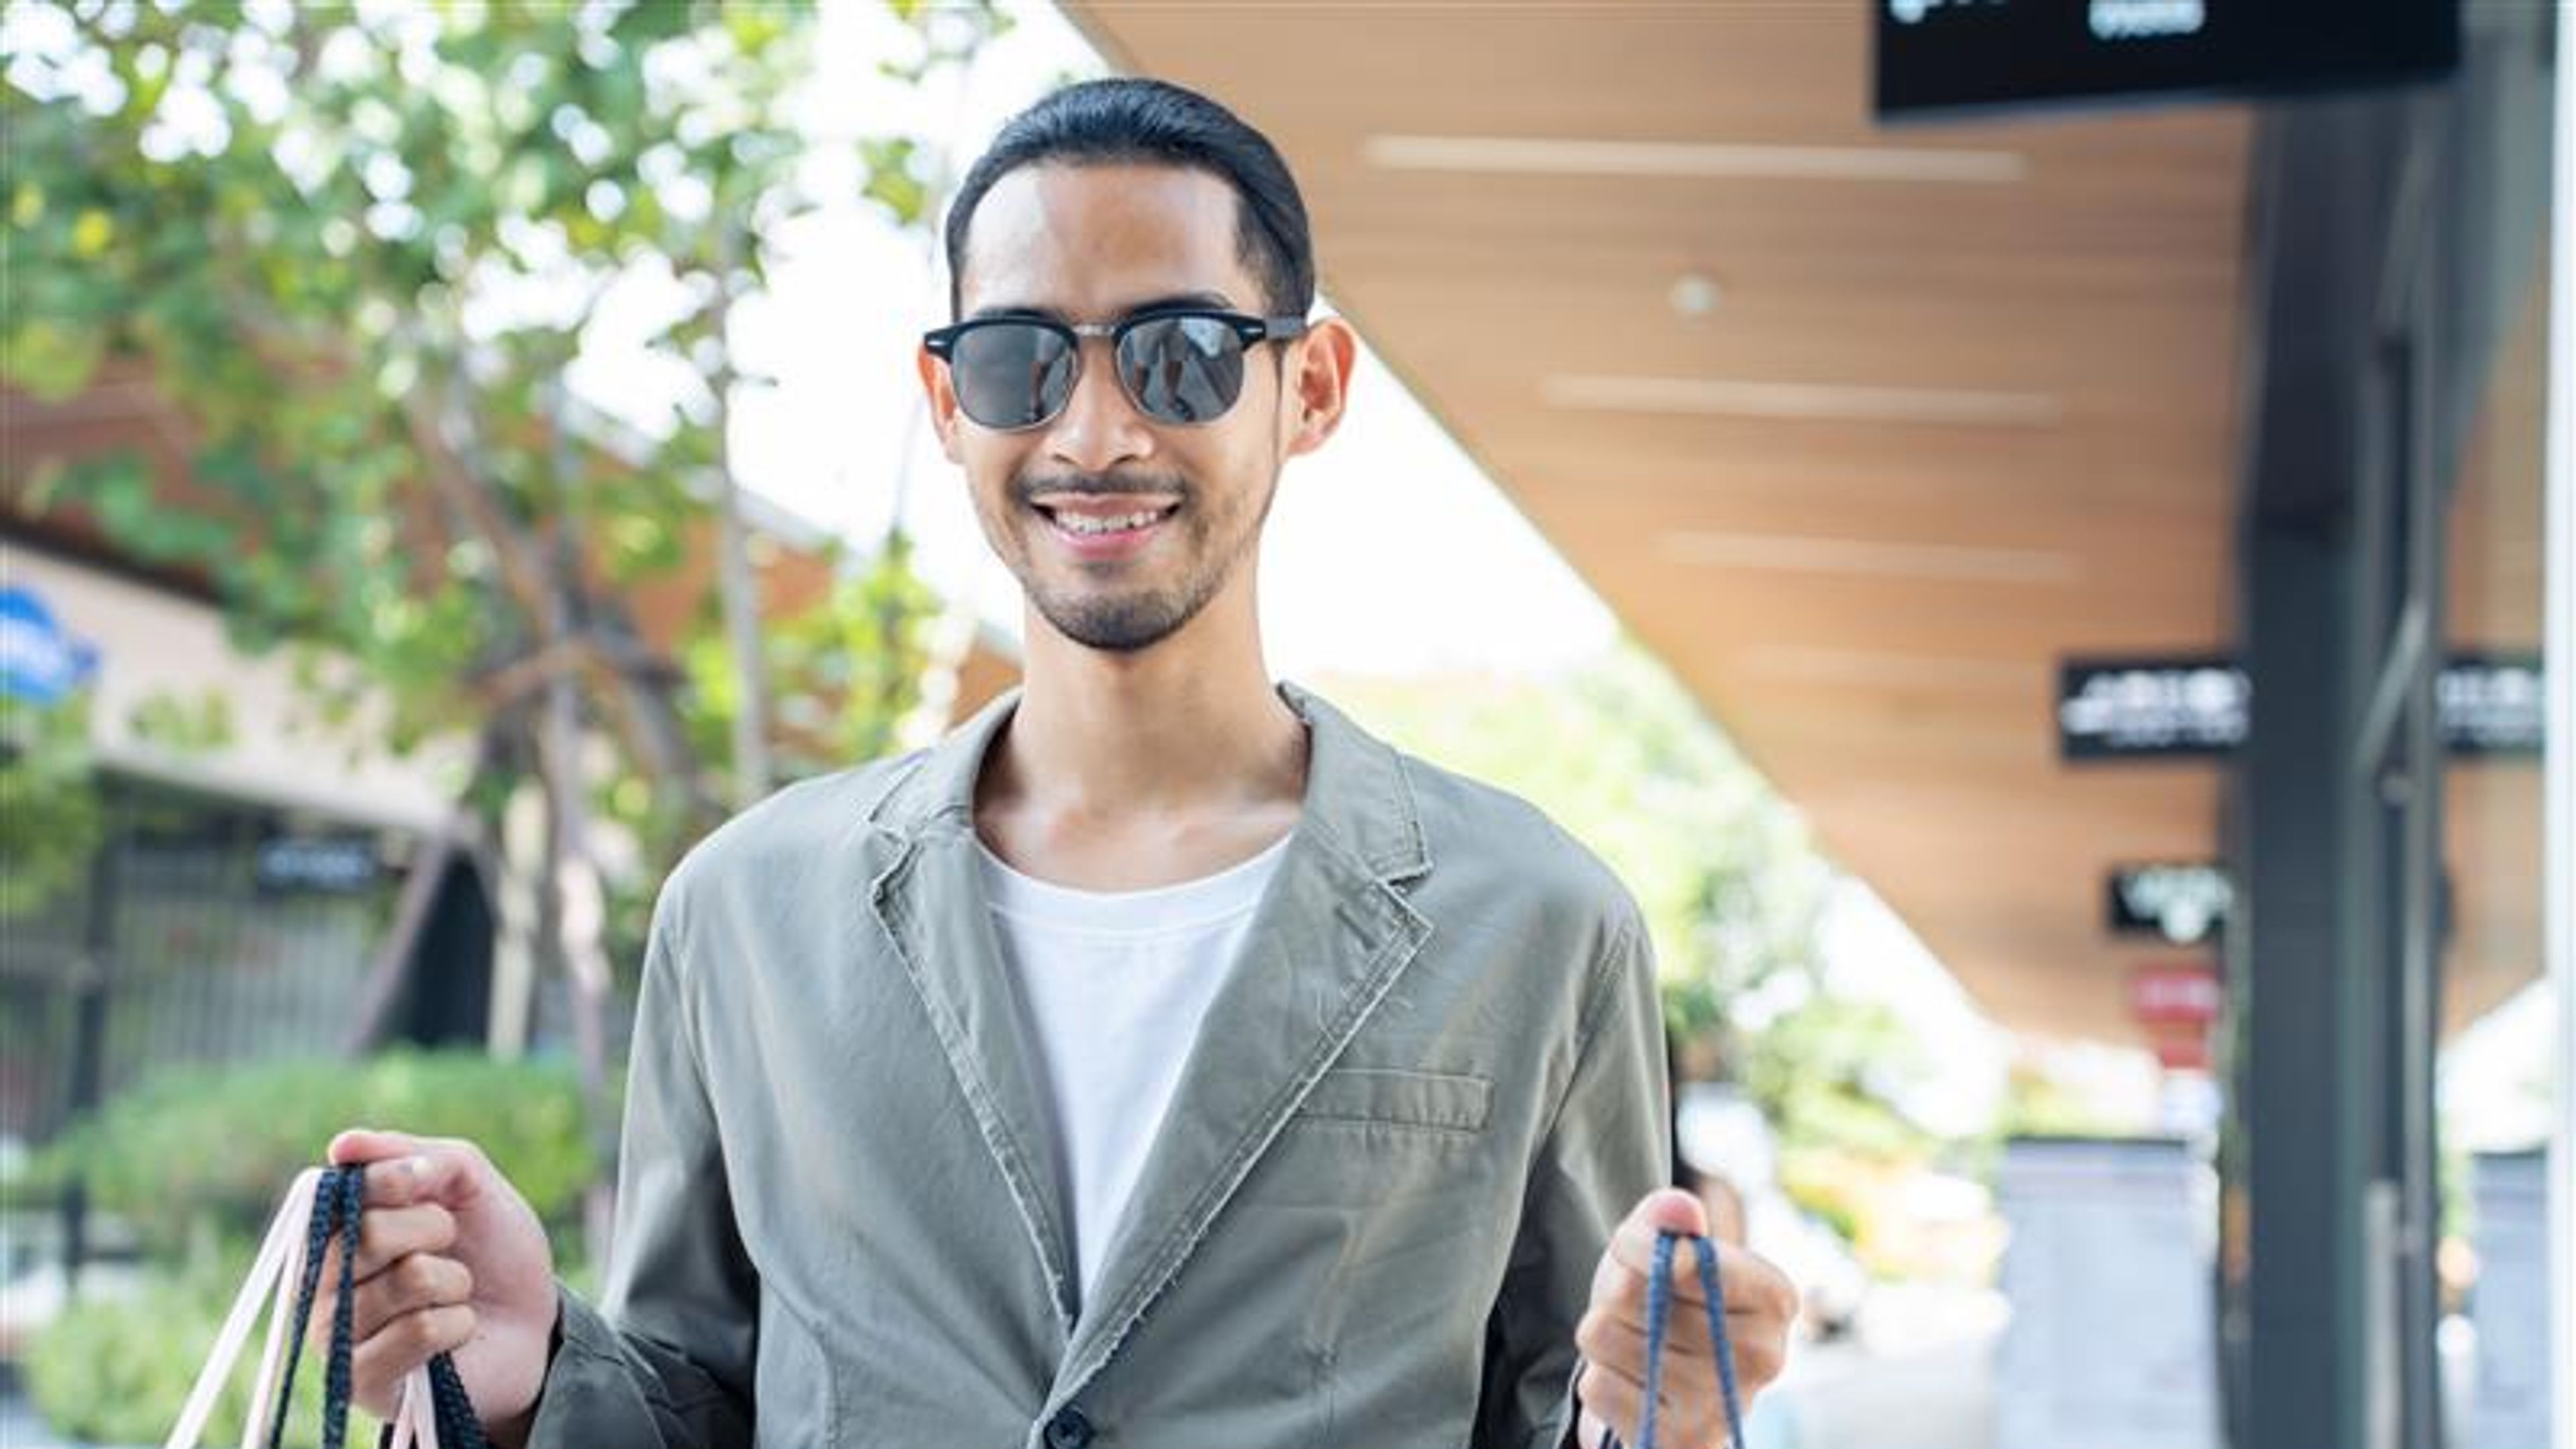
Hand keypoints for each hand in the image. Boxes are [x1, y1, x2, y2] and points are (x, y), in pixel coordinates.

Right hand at [317, 1129, 560, 1447]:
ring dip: (454, 1280)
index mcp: (339, 1230)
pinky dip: (458, 1323)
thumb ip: (418, 1156)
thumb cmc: (493, 1253)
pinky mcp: (362, 1379)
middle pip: (368, 1233)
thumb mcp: (472, 1185)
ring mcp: (336, 1335)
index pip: (335, 1193)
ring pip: (406, 1280)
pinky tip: (456, 1331)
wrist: (532, 1326)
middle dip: (434, 1228)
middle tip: (451, 1243)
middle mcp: (323, 1281)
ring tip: (456, 1292)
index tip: (428, 1178)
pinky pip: (420, 1331)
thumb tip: (344, 1145)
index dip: (390, 1178)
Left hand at [1573, 1189, 1797, 1448]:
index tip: (1641, 1252)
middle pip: (1631, 1293)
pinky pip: (1597, 1386)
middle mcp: (1764, 1357)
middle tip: (1644, 1311)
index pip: (1681, 1258)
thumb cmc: (1668, 1301)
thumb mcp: (1665, 1246)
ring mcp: (1723, 1407)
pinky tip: (1635, 1386)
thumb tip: (1677, 1209)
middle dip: (1617, 1294)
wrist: (1666, 1387)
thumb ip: (1668, 1216)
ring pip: (1604, 1335)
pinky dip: (1602, 1381)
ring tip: (1637, 1346)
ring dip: (1604, 1336)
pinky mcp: (1681, 1445)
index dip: (1637, 1246)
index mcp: (1775, 1297)